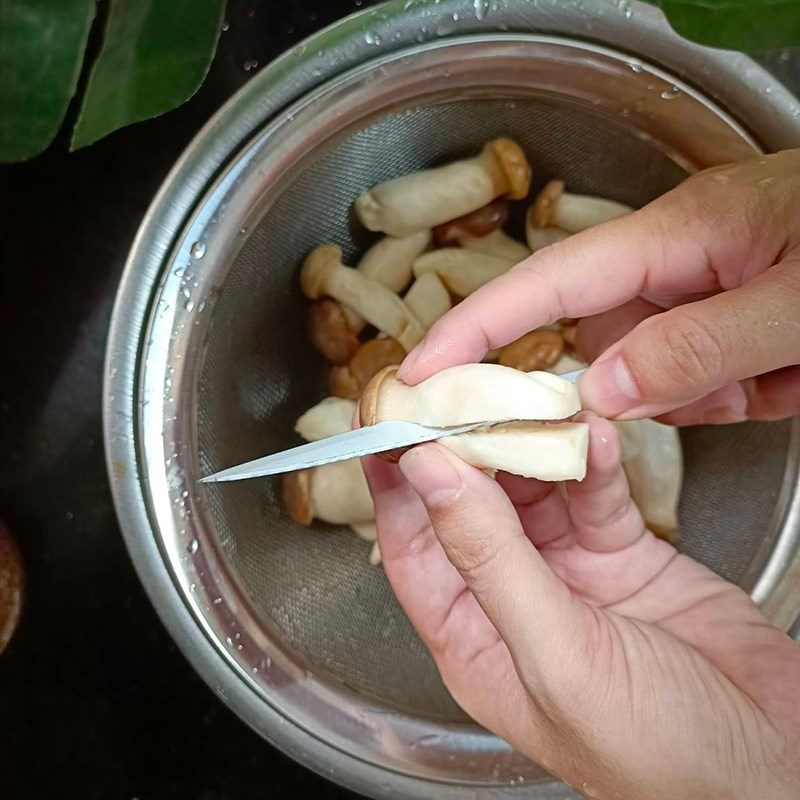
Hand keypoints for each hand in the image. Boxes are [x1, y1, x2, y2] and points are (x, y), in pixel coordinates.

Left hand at [363, 415, 799, 798]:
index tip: (383, 425)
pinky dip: (593, 460)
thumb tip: (428, 476)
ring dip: (532, 445)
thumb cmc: (657, 751)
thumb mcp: (556, 652)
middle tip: (462, 391)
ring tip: (532, 401)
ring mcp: (569, 574)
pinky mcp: (623, 554)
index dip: (394, 487)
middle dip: (465, 451)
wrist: (773, 767)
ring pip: (533, 490)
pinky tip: (592, 431)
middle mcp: (513, 601)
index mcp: (474, 640)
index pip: (412, 550)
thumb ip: (490, 559)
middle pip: (470, 509)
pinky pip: (596, 493)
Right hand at [397, 149, 799, 424]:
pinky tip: (751, 390)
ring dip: (648, 400)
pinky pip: (680, 381)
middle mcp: (673, 268)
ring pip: (630, 366)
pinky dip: (697, 401)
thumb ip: (700, 345)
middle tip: (506, 433)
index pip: (544, 284)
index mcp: (676, 236)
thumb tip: (602, 390)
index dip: (473, 330)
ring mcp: (696, 304)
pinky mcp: (722, 338)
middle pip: (576, 331)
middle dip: (553, 383)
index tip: (420, 374)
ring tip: (688, 406)